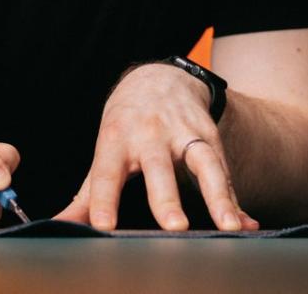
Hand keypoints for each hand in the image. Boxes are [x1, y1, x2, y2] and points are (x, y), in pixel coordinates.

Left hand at [54, 64, 258, 231]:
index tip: (103, 225)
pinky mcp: (209, 137)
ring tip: (227, 225)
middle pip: (159, 168)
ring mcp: (184, 134)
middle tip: (175, 227)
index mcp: (117, 139)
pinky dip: (234, 200)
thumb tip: (61, 226)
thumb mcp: (105, 149)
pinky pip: (224, 172)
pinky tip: (245, 223)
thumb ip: (88, 193)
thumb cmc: (126, 123)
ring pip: (203, 165)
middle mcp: (150, 134)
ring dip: (218, 196)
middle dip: (166, 198)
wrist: (160, 79)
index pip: (107, 172)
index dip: (104, 198)